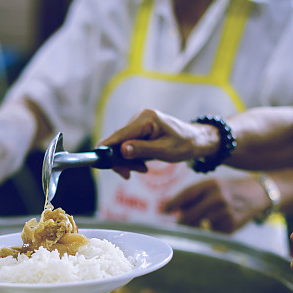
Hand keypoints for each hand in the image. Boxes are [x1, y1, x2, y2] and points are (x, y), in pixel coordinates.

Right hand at [98, 108, 219, 165]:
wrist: (196, 140)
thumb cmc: (184, 144)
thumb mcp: (165, 150)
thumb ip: (143, 150)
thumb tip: (122, 151)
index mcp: (146, 119)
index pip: (121, 134)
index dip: (107, 146)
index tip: (96, 155)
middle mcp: (140, 118)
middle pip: (118, 141)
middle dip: (121, 160)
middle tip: (129, 175)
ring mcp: (138, 124)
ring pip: (122, 145)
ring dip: (127, 161)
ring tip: (142, 170)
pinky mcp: (139, 131)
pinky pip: (127, 145)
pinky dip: (131, 157)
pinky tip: (142, 165)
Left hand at [162, 176, 267, 232]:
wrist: (259, 194)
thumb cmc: (230, 189)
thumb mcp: (213, 185)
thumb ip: (194, 196)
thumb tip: (173, 210)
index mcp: (211, 184)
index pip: (186, 195)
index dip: (172, 204)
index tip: (162, 211)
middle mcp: (218, 198)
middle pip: (189, 215)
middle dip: (180, 222)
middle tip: (176, 224)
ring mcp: (225, 213)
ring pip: (199, 226)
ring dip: (195, 226)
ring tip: (203, 220)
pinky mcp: (230, 226)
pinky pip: (211, 231)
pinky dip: (211, 229)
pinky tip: (220, 221)